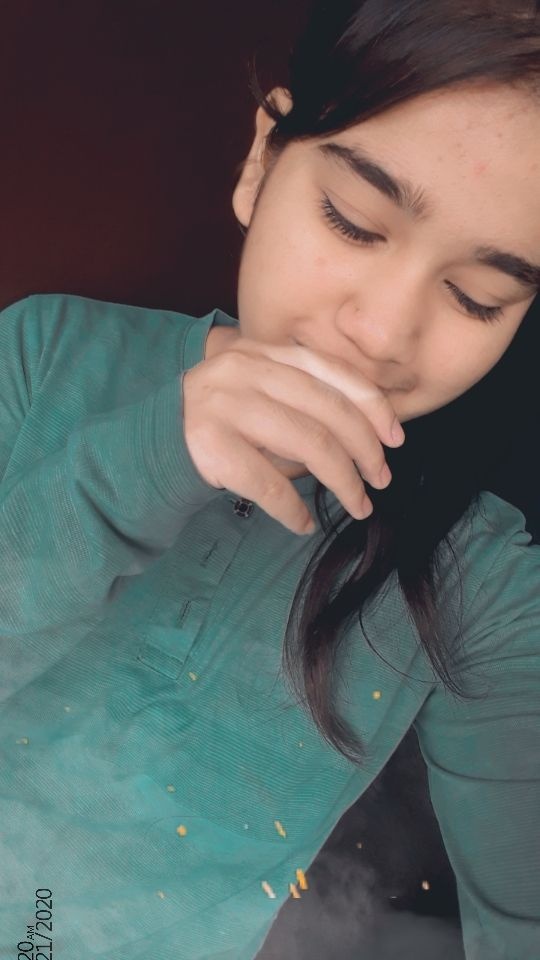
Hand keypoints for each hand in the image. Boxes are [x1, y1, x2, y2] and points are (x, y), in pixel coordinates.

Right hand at [182, 335, 404, 535]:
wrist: (152, 444)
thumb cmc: (222, 423)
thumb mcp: (262, 394)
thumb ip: (305, 400)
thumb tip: (373, 436)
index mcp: (265, 352)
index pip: (333, 372)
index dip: (372, 406)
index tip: (395, 440)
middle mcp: (246, 370)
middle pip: (327, 411)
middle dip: (364, 451)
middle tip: (381, 481)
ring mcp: (226, 404)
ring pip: (308, 444)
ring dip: (342, 483)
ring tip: (358, 506)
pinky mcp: (210, 444)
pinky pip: (269, 483)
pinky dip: (293, 509)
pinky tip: (303, 523)